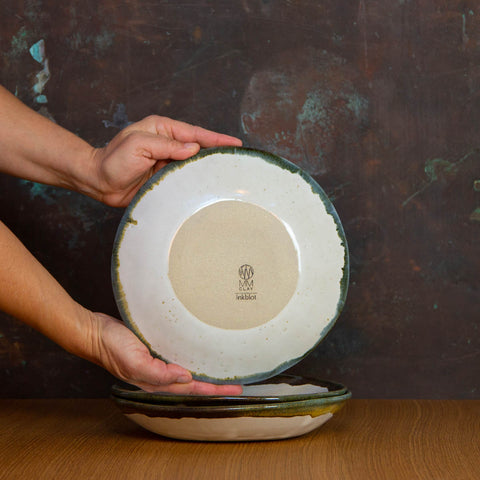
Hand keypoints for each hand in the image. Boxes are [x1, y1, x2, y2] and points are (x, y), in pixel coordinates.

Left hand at [89, 116, 241, 206]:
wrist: (99, 182)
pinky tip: (207, 187)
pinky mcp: (165, 178)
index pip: (195, 133)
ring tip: (228, 174)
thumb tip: (194, 149)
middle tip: (238, 160)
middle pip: (198, 148)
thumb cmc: (114, 160)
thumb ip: (167, 146)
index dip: (216, 139)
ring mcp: (167, 162)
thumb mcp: (139, 145)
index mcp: (162, 129)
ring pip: (193, 165)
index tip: (235, 143)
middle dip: (217, 153)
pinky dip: (195, 182)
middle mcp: (167, 144)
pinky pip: (184, 179)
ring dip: (207, 169)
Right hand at [90, 312, 242, 394]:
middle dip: (215, 385)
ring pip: (187, 371)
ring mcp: (157, 363)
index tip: (234, 390)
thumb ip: (158, 374)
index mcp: (156, 381)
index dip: (214, 390)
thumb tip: (185, 377)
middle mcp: (159, 375)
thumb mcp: (134, 361)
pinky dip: (191, 358)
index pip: (192, 388)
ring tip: (223, 372)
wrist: (95, 332)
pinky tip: (197, 354)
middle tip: (237, 385)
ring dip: (205, 373)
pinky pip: (177, 357)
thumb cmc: (111, 347)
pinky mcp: (155, 349)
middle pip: (193, 383)